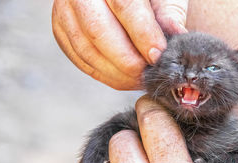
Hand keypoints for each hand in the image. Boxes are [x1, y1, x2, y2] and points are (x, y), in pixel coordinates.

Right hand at [51, 0, 187, 89]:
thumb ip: (169, 13)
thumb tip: (177, 36)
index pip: (124, 5)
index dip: (142, 34)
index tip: (157, 56)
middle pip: (98, 30)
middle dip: (127, 60)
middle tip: (148, 74)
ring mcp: (65, 11)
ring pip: (87, 50)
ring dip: (116, 73)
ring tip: (139, 79)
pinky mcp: (61, 30)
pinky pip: (80, 60)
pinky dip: (104, 74)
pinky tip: (123, 78)